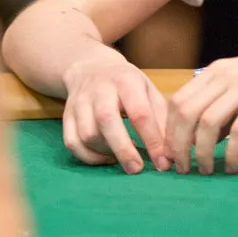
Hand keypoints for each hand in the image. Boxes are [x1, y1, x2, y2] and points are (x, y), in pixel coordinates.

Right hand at [61, 51, 169, 172]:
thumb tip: (171, 152)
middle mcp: (99, 89)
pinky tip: (105, 157)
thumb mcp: (148, 90)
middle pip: (107, 121)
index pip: (140, 112)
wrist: (91, 68)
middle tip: (136, 169)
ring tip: (123, 158)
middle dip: (123, 149)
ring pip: (87, 134)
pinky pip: (72, 143)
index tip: (163, 162)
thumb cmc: (127, 84)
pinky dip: (88, 157)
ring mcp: (79, 102)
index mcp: (126, 80)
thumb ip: (161, 118)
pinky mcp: (66, 115)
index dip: (152, 140)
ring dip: (106, 152)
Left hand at [166, 37, 237, 175]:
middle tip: (183, 169)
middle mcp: (224, 75)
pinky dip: (233, 153)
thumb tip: (209, 138)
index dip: (169, 131)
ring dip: (202, 153)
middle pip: (185, 113)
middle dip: (178, 145)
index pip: (176, 101)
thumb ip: (226, 106)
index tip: (172, 155)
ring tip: (207, 171)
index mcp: (215, 71)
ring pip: (208, 123)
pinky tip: (234, 166)